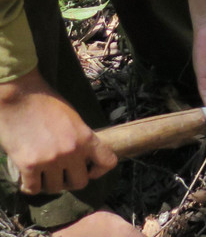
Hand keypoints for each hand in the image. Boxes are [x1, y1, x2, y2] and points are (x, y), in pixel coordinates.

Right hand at [0, 71, 115, 194]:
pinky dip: (31, 187)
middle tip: (62, 173)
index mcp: (86, 138)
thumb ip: (80, 139)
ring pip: (55, 188)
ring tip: (44, 175)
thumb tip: (83, 157)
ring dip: (50, 183)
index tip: (88, 169)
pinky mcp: (28, 165)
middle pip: (80, 183)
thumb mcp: (73, 119)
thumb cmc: (46, 103)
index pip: (107, 162)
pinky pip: (33, 189)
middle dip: (71, 180)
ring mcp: (50, 160)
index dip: (99, 170)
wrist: (19, 96)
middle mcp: (71, 152)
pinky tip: (29, 180)